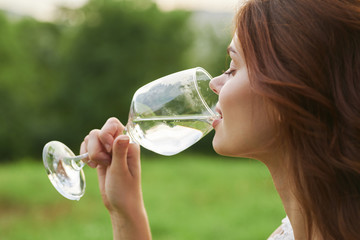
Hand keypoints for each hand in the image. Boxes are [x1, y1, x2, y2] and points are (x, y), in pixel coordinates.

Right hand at [81, 117, 150, 239]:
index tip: (107, 152)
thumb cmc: (125, 191)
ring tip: (99, 165)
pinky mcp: (101, 157)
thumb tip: (123, 135)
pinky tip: (92, 166)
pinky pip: (88, 147)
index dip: (105, 135)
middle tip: (105, 162)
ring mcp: (109, 150)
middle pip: (98, 132)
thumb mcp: (121, 172)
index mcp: (129, 144)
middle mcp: (119, 144)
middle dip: (96, 147)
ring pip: (91, 138)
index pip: (113, 124)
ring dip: (91, 152)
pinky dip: (86, 154)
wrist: (120, 206)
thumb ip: (120, 153)